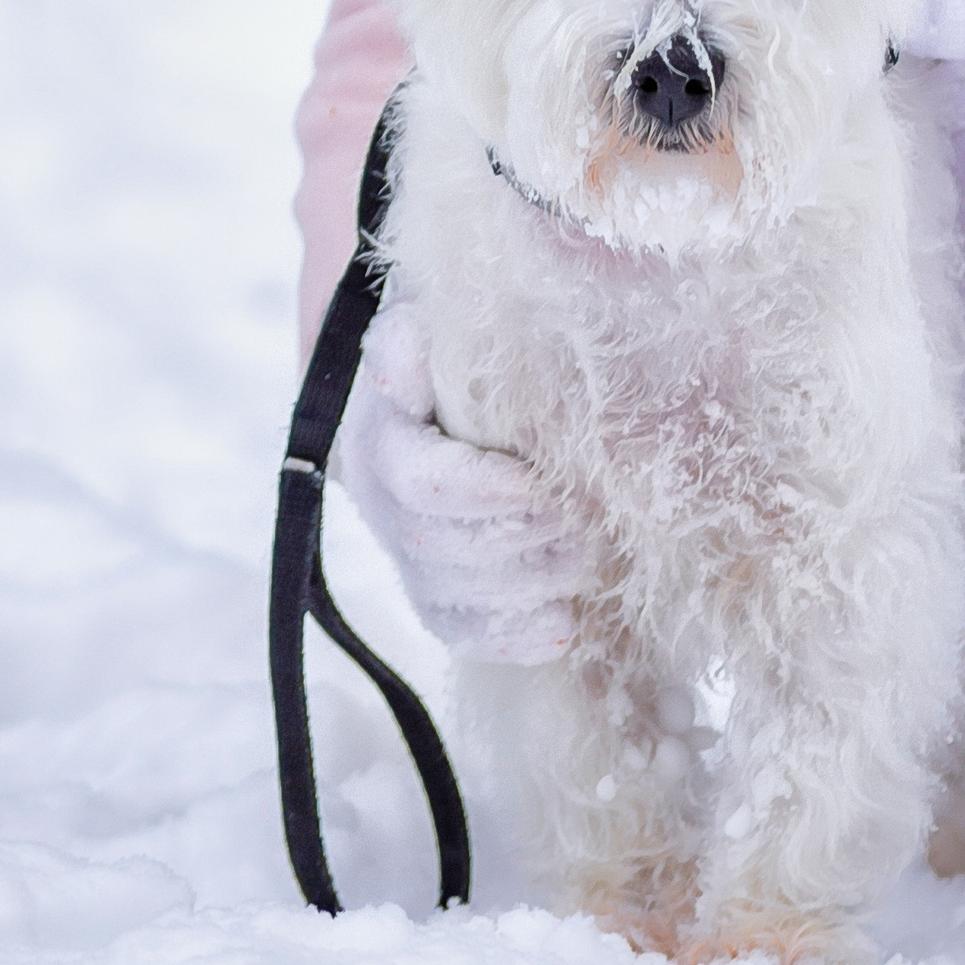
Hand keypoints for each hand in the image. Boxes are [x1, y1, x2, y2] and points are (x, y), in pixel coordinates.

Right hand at [334, 299, 590, 663]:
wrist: (437, 394)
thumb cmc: (455, 353)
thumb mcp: (434, 328)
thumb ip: (414, 339)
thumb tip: (407, 346)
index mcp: (379, 439)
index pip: (421, 483)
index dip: (484, 493)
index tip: (542, 484)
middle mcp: (379, 506)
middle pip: (437, 550)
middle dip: (517, 544)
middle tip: (585, 526)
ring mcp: (402, 555)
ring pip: (449, 600)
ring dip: (524, 590)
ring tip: (586, 565)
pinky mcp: (433, 592)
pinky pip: (461, 633)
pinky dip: (514, 637)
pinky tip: (565, 624)